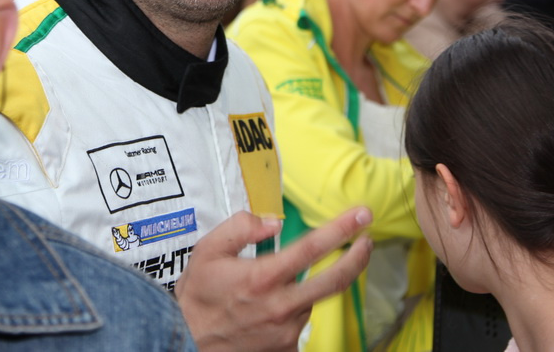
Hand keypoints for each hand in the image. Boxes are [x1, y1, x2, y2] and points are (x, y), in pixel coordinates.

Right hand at [175, 207, 372, 351]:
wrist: (185, 341)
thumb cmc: (197, 297)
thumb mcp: (207, 251)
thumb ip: (241, 227)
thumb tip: (273, 223)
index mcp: (261, 278)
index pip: (312, 248)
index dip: (341, 228)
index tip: (361, 214)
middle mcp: (279, 306)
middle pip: (335, 280)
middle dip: (359, 258)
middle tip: (367, 241)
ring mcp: (285, 331)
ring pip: (313, 300)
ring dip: (308, 286)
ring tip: (274, 286)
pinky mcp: (286, 349)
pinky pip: (300, 322)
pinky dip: (294, 309)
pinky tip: (272, 308)